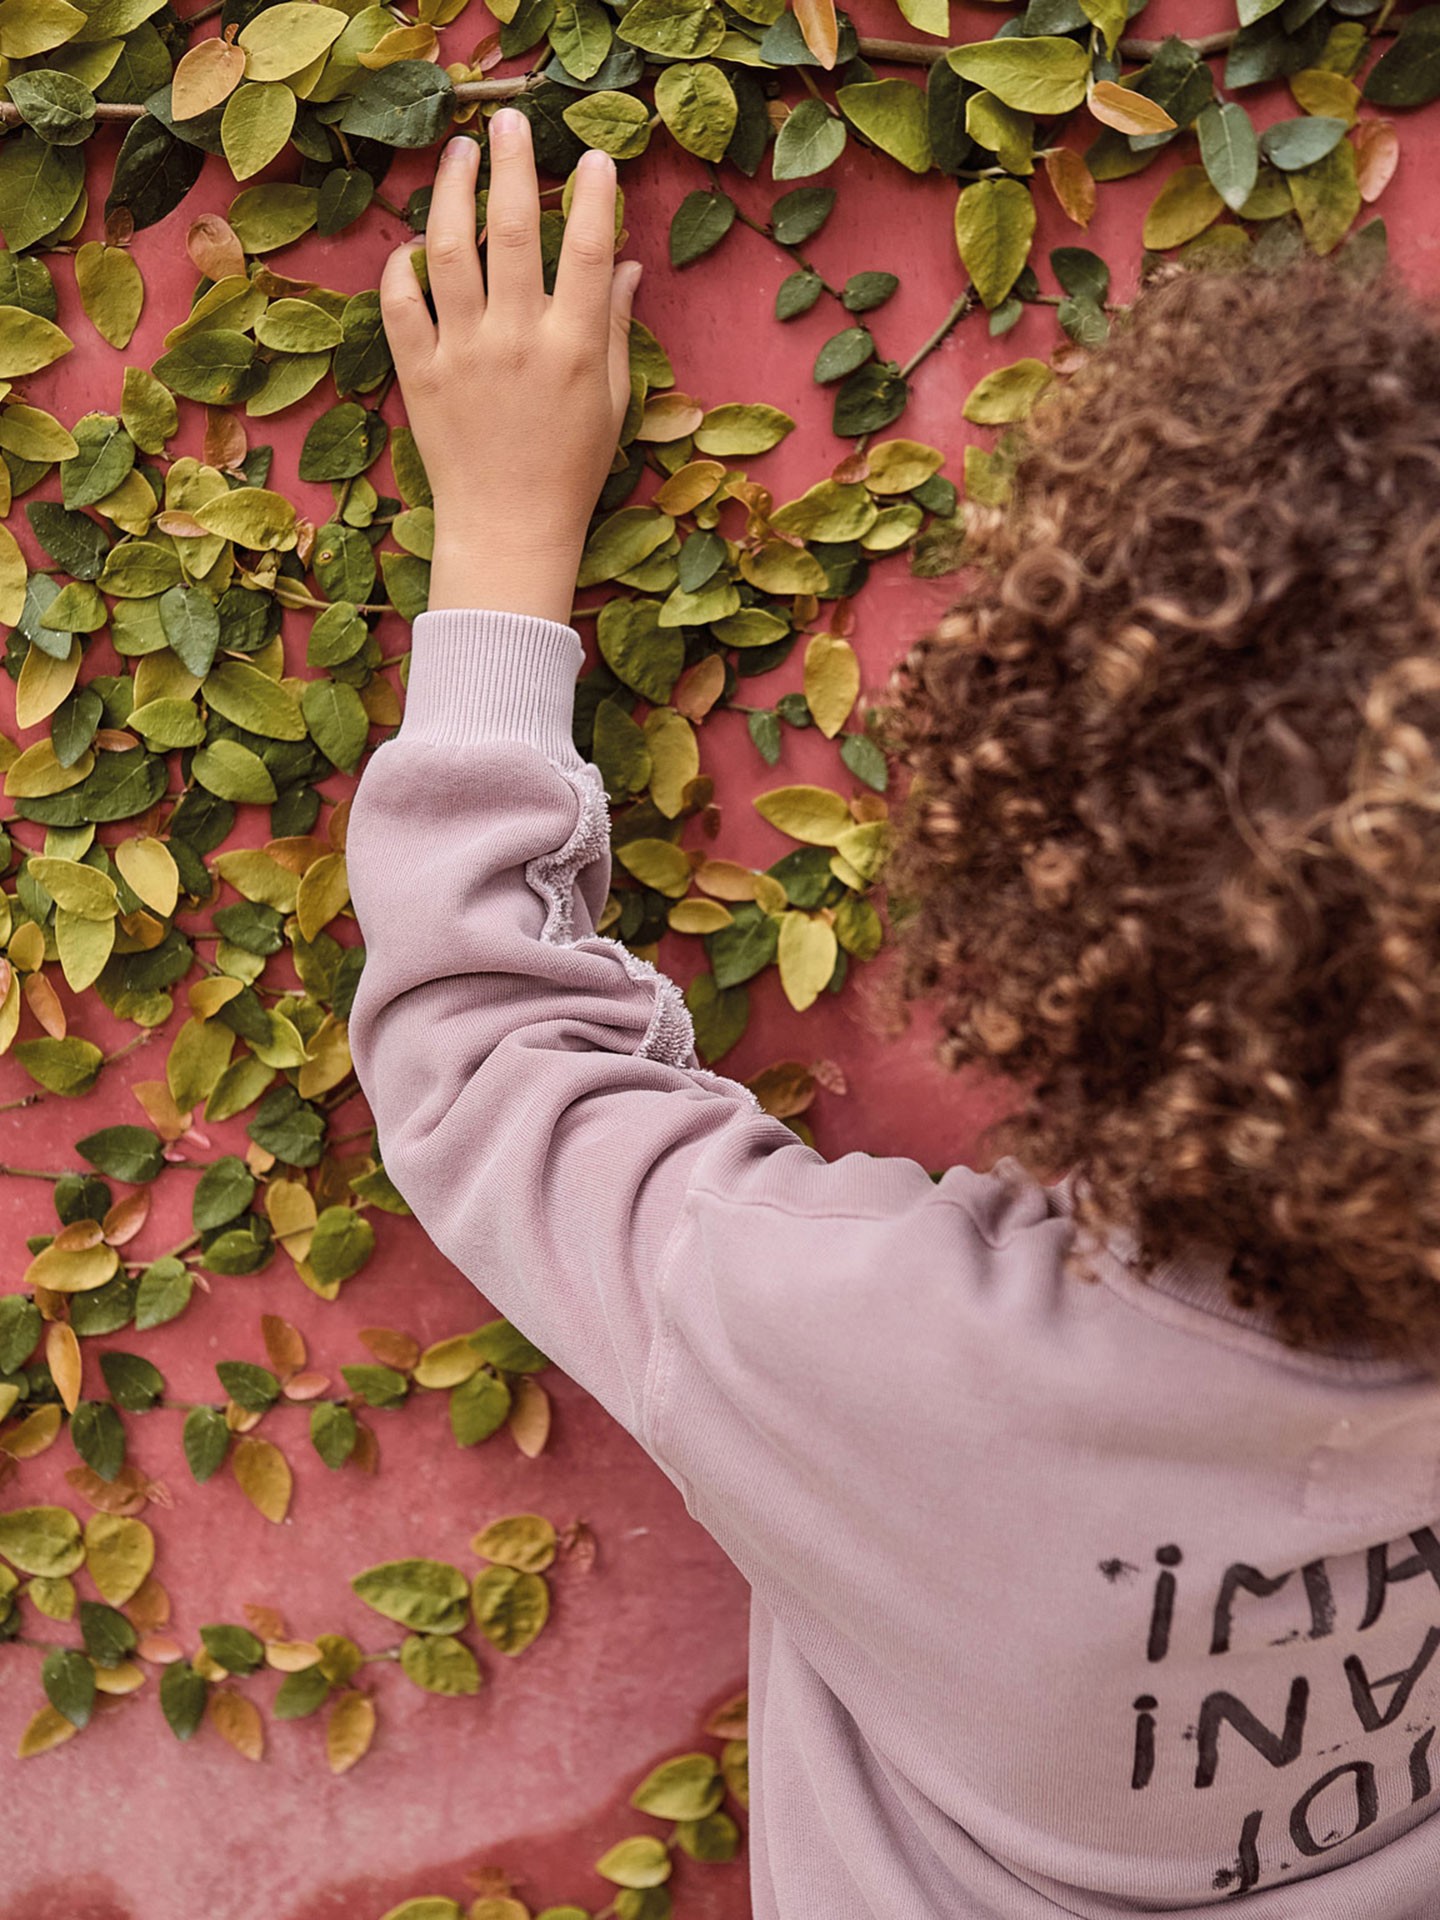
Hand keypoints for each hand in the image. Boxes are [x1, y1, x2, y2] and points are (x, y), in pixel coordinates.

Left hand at [379, 108, 642, 624]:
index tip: (595, 158)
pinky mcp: (419, 374)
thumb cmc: (570, 472)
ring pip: (451, 250)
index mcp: (571, 347)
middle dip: (513, 164)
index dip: (593, 196)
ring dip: (454, 191)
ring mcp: (462, 355)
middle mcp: (516, 341)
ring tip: (459, 154)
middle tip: (510, 120)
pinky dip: (403, 265)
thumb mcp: (608, 402)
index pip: (587, 250)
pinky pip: (400, 303)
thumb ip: (611, 328)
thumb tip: (624, 267)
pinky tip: (414, 245)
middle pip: (515, 230)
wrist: (509, 531)